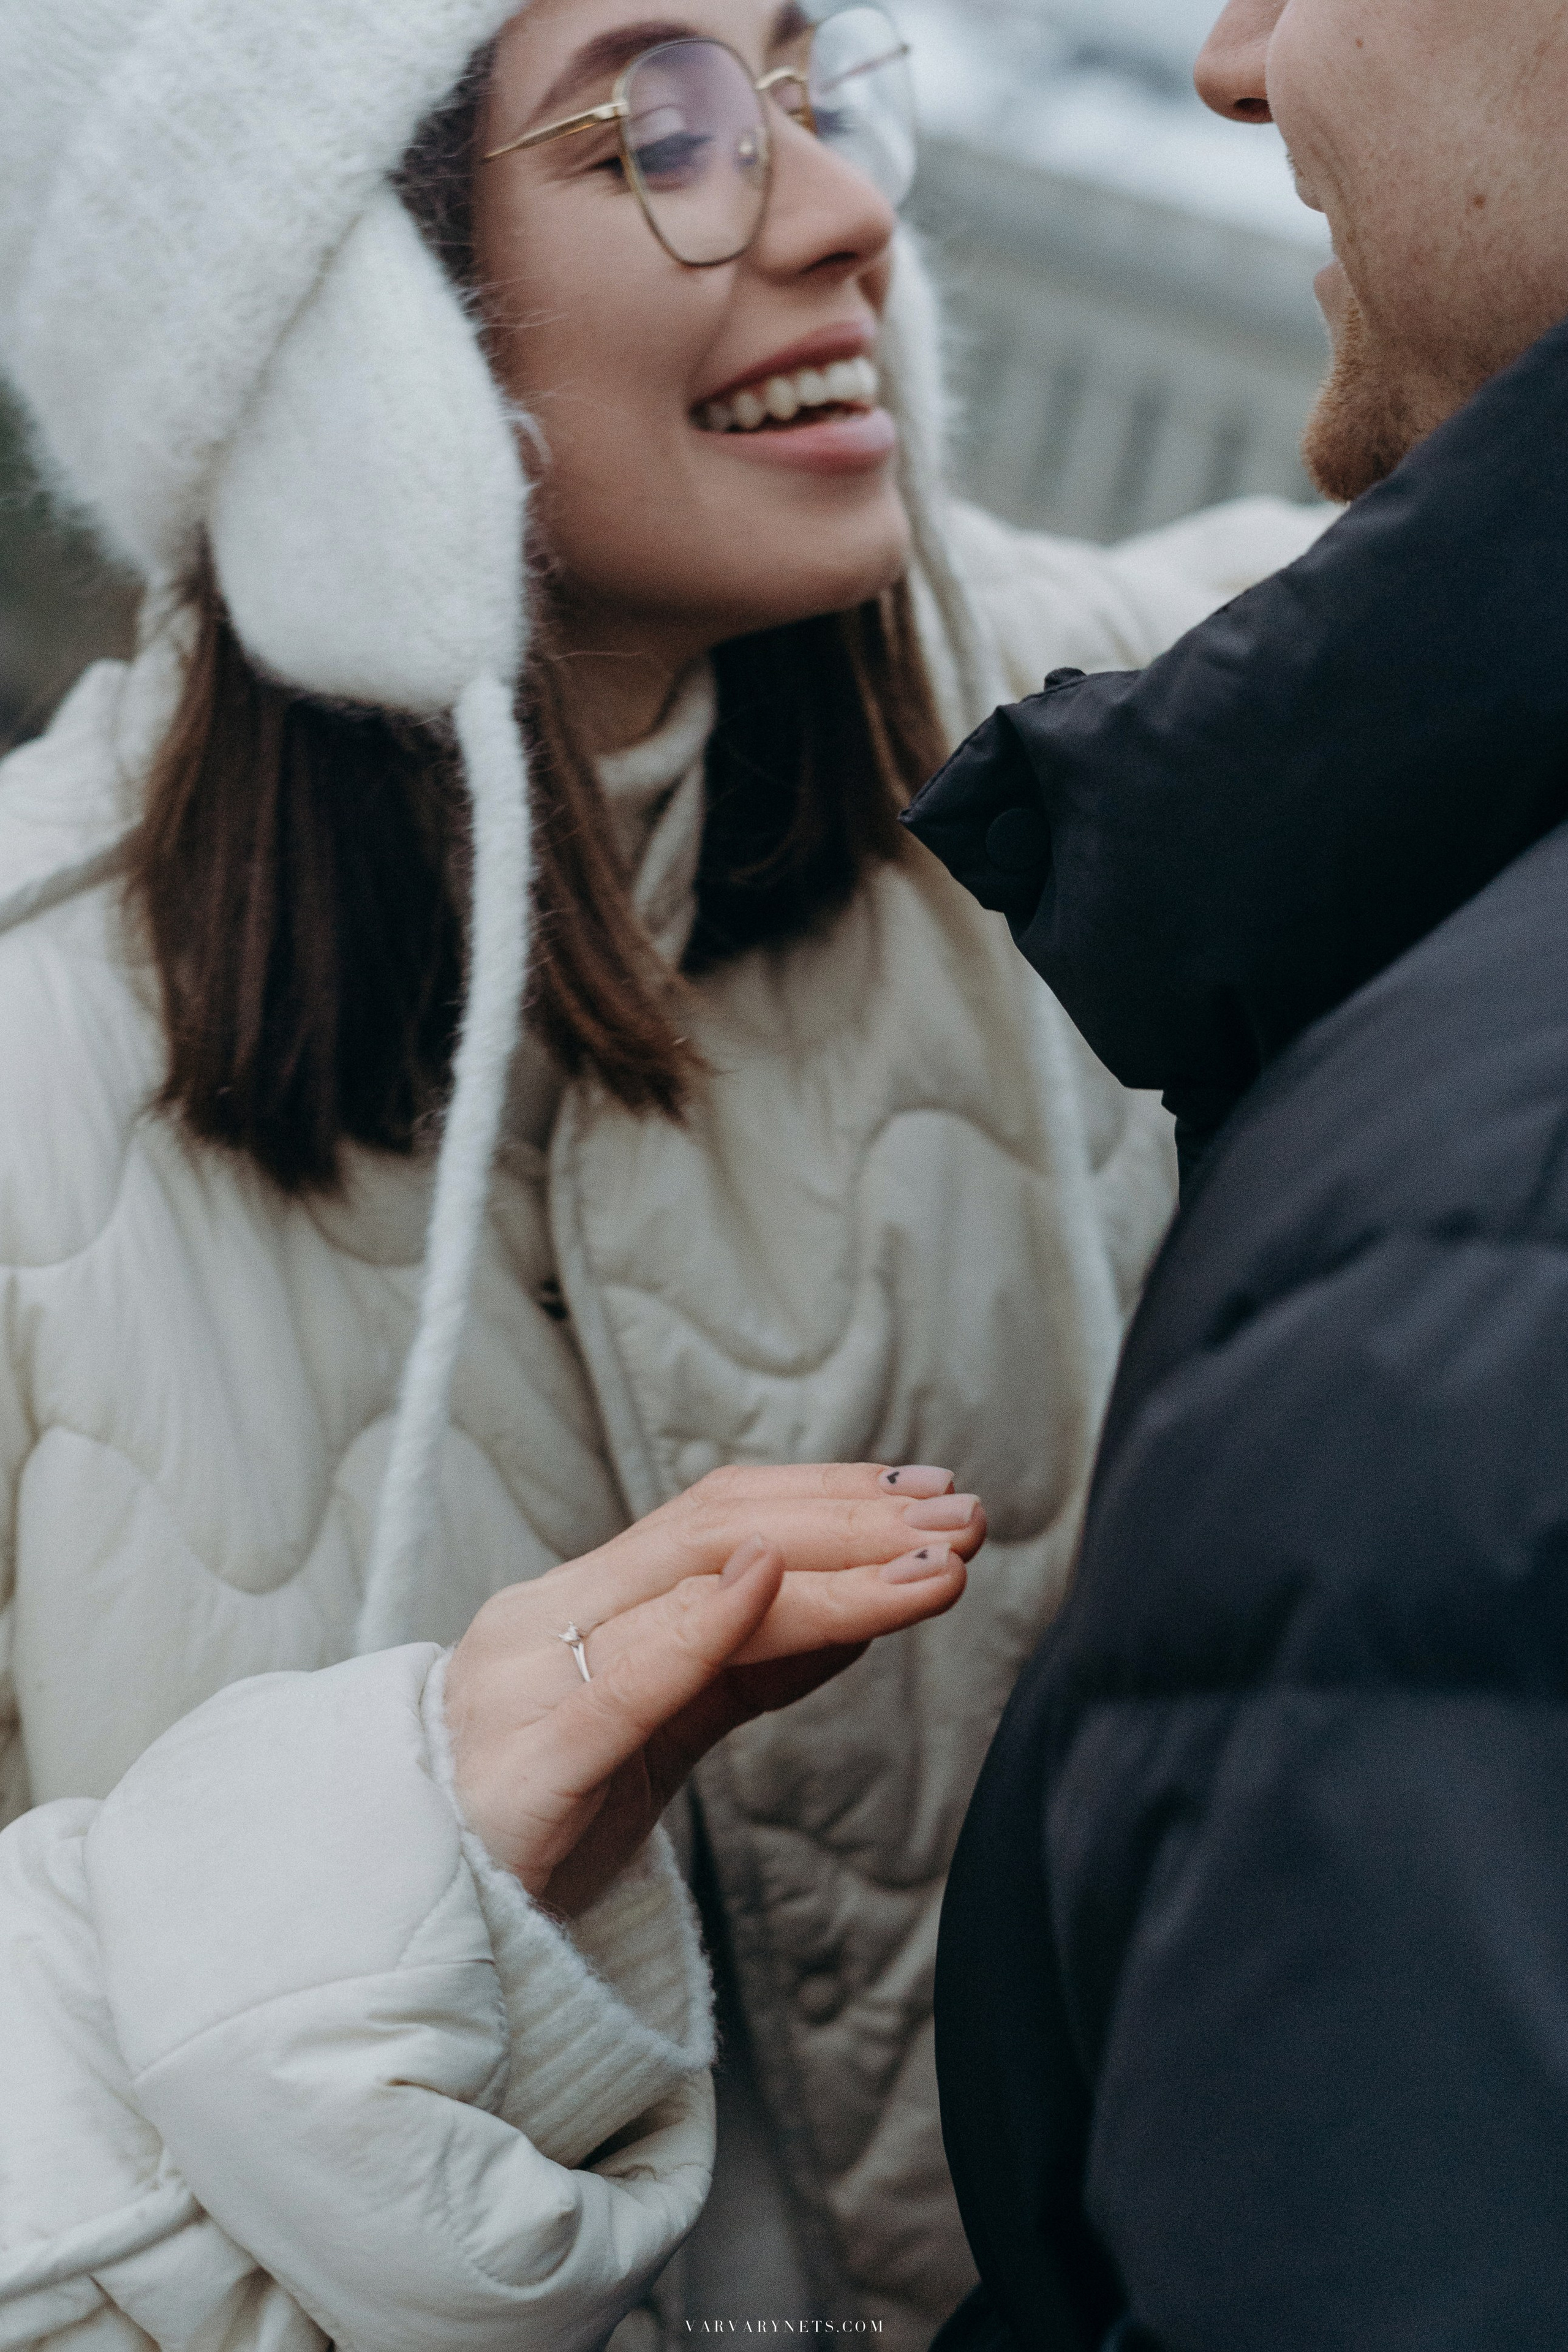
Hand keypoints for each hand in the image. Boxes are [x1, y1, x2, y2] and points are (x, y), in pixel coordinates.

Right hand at [444, 1463, 982, 1913]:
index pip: (715, 1517)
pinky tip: (769, 1586)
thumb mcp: (653, 1731)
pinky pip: (622, 1684)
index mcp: (572, 1605)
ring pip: (687, 1589)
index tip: (932, 1492)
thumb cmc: (533, 1824)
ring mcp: (525, 1686)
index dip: (830, 1493)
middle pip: (714, 1531)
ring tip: (930, 1564)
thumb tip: (856, 1608)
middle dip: (851, 1517)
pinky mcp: (525, 1770)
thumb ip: (741, 1666)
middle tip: (962, 1516)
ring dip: (828, 1569)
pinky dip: (701, 1625)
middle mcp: (543, 1620)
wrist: (408, 1927)